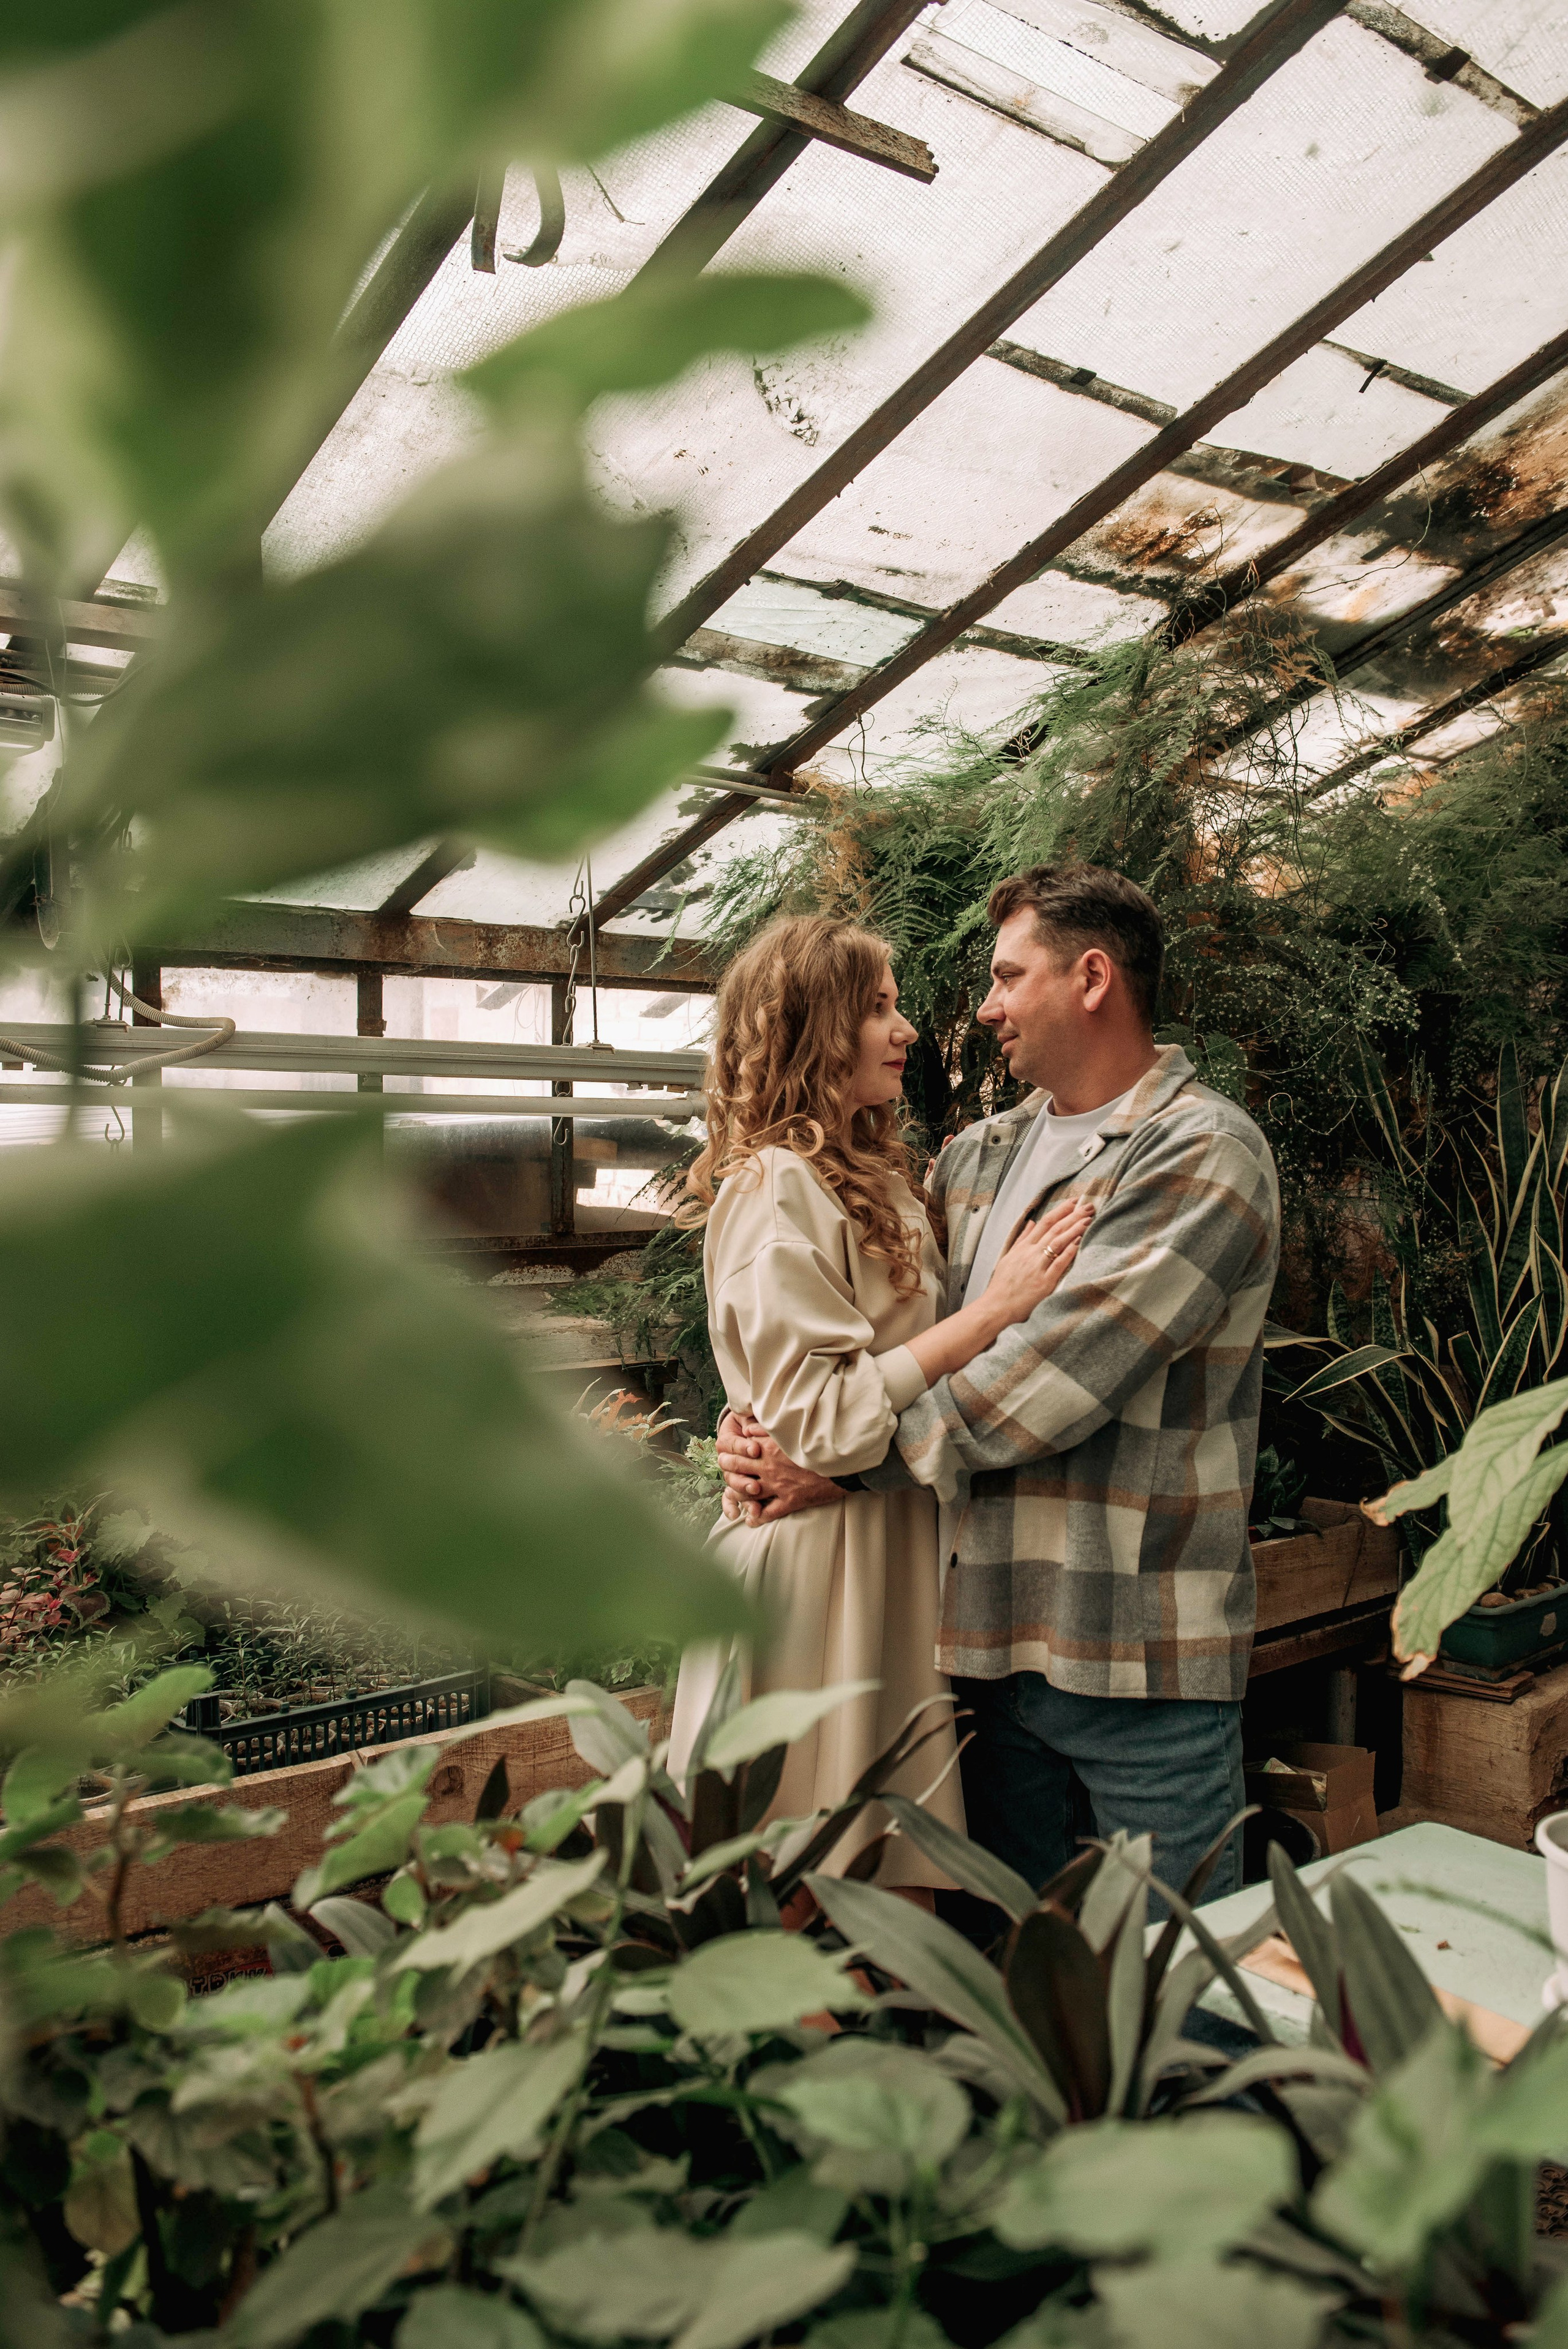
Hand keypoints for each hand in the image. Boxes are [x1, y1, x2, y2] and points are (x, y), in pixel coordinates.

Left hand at [716, 1411, 841, 1525]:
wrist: (842, 1463)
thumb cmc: (818, 1443)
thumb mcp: (792, 1431)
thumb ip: (767, 1429)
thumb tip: (746, 1429)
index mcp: (770, 1447)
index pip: (740, 1448)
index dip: (728, 1448)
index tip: (722, 1447)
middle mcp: (769, 1467)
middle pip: (739, 1468)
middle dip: (727, 1466)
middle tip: (722, 1465)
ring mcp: (778, 1486)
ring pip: (748, 1491)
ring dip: (737, 1492)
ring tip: (731, 1492)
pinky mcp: (789, 1501)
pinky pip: (768, 1513)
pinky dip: (757, 1518)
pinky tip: (750, 1520)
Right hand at [979, 1191, 1093, 1331]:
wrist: (996, 1306)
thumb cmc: (1003, 1284)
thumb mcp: (1009, 1257)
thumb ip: (1022, 1239)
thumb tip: (1031, 1222)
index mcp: (1023, 1247)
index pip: (1045, 1223)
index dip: (1060, 1210)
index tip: (1074, 1202)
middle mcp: (1031, 1254)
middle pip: (1054, 1229)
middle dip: (1073, 1215)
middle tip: (1088, 1206)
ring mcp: (1037, 1267)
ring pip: (1058, 1242)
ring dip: (1074, 1229)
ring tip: (1088, 1219)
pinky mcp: (1044, 1283)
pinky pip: (1059, 1264)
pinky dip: (1069, 1252)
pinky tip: (1079, 1241)